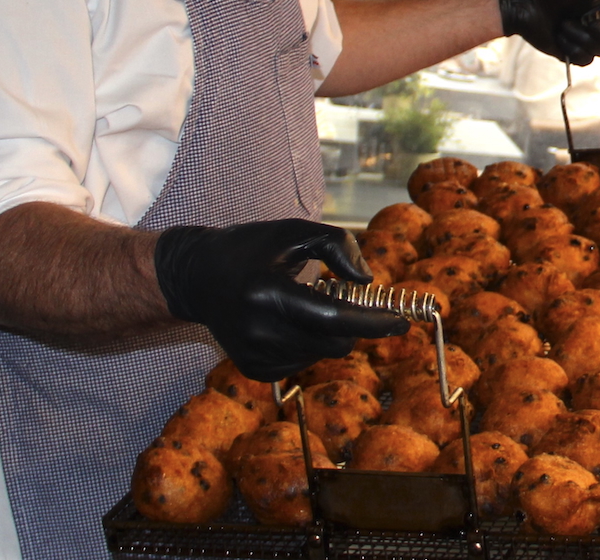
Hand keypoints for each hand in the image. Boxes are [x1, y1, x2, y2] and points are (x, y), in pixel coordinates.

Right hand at [154, 219, 408, 380]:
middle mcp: (257, 330)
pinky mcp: (251, 368)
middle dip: (352, 326)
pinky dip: (309, 345)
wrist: (198, 277)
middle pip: (332, 343)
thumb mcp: (296, 231)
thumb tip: (367, 281)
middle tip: (345, 299)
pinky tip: (290, 323)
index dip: (371, 322)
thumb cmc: (253, 249)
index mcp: (268, 292)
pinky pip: (302, 364)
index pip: (332, 317)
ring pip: (320, 355)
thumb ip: (339, 246)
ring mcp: (252, 354)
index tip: (401, 322)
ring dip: (328, 334)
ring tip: (304, 305)